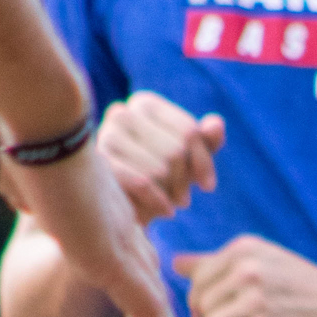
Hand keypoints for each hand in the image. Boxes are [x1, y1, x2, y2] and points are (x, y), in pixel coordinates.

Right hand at [0, 133, 180, 316]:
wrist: (42, 130)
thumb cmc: (30, 147)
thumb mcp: (34, 180)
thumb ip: (34, 193)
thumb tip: (7, 182)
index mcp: (110, 222)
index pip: (141, 272)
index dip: (149, 310)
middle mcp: (122, 237)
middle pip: (155, 295)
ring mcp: (120, 248)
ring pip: (156, 309)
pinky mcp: (114, 258)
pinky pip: (146, 310)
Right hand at [95, 91, 225, 225]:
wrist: (128, 209)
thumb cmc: (163, 180)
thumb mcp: (190, 161)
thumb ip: (206, 141)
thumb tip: (217, 124)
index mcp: (145, 105)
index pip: (189, 132)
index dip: (204, 162)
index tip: (208, 185)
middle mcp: (121, 114)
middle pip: (176, 150)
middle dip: (186, 180)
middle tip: (184, 198)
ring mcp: (105, 138)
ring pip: (160, 169)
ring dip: (171, 192)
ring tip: (171, 201)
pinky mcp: (99, 166)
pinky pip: (141, 183)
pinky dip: (159, 201)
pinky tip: (165, 211)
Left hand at [172, 234, 316, 316]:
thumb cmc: (306, 288)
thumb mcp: (264, 263)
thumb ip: (217, 263)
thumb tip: (174, 262)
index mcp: (244, 250)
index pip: (199, 278)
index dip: (197, 300)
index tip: (204, 314)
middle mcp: (247, 271)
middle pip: (201, 303)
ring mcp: (256, 302)